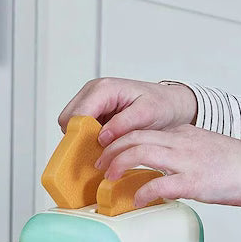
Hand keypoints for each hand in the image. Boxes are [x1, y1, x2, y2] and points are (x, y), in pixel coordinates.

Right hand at [58, 77, 197, 145]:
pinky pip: (82, 129)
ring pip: (72, 125)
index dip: (80, 134)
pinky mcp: (96, 113)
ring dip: (84, 140)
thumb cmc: (162, 104)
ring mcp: (93, 103)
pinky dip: (90, 139)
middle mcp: (93, 93)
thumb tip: (102, 136)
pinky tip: (106, 147)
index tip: (91, 151)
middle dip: (79, 138)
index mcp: (103, 89)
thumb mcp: (147, 113)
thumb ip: (123, 123)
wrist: (172, 104)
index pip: (77, 113)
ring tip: (105, 150)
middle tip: (99, 153)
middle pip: (68, 120)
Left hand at [97, 125, 240, 213]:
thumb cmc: (236, 163)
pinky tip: (137, 200)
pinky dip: (142, 192)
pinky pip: (159, 184)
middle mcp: (180, 143)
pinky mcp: (194, 181)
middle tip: (99, 165)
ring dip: (117, 165)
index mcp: (182, 134)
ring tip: (108, 179)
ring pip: (139, 153)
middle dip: (109, 150)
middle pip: (133, 136)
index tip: (106, 150)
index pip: (140, 128)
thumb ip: (180, 153)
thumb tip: (160, 167)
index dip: (117, 138)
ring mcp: (186, 161)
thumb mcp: (203, 148)